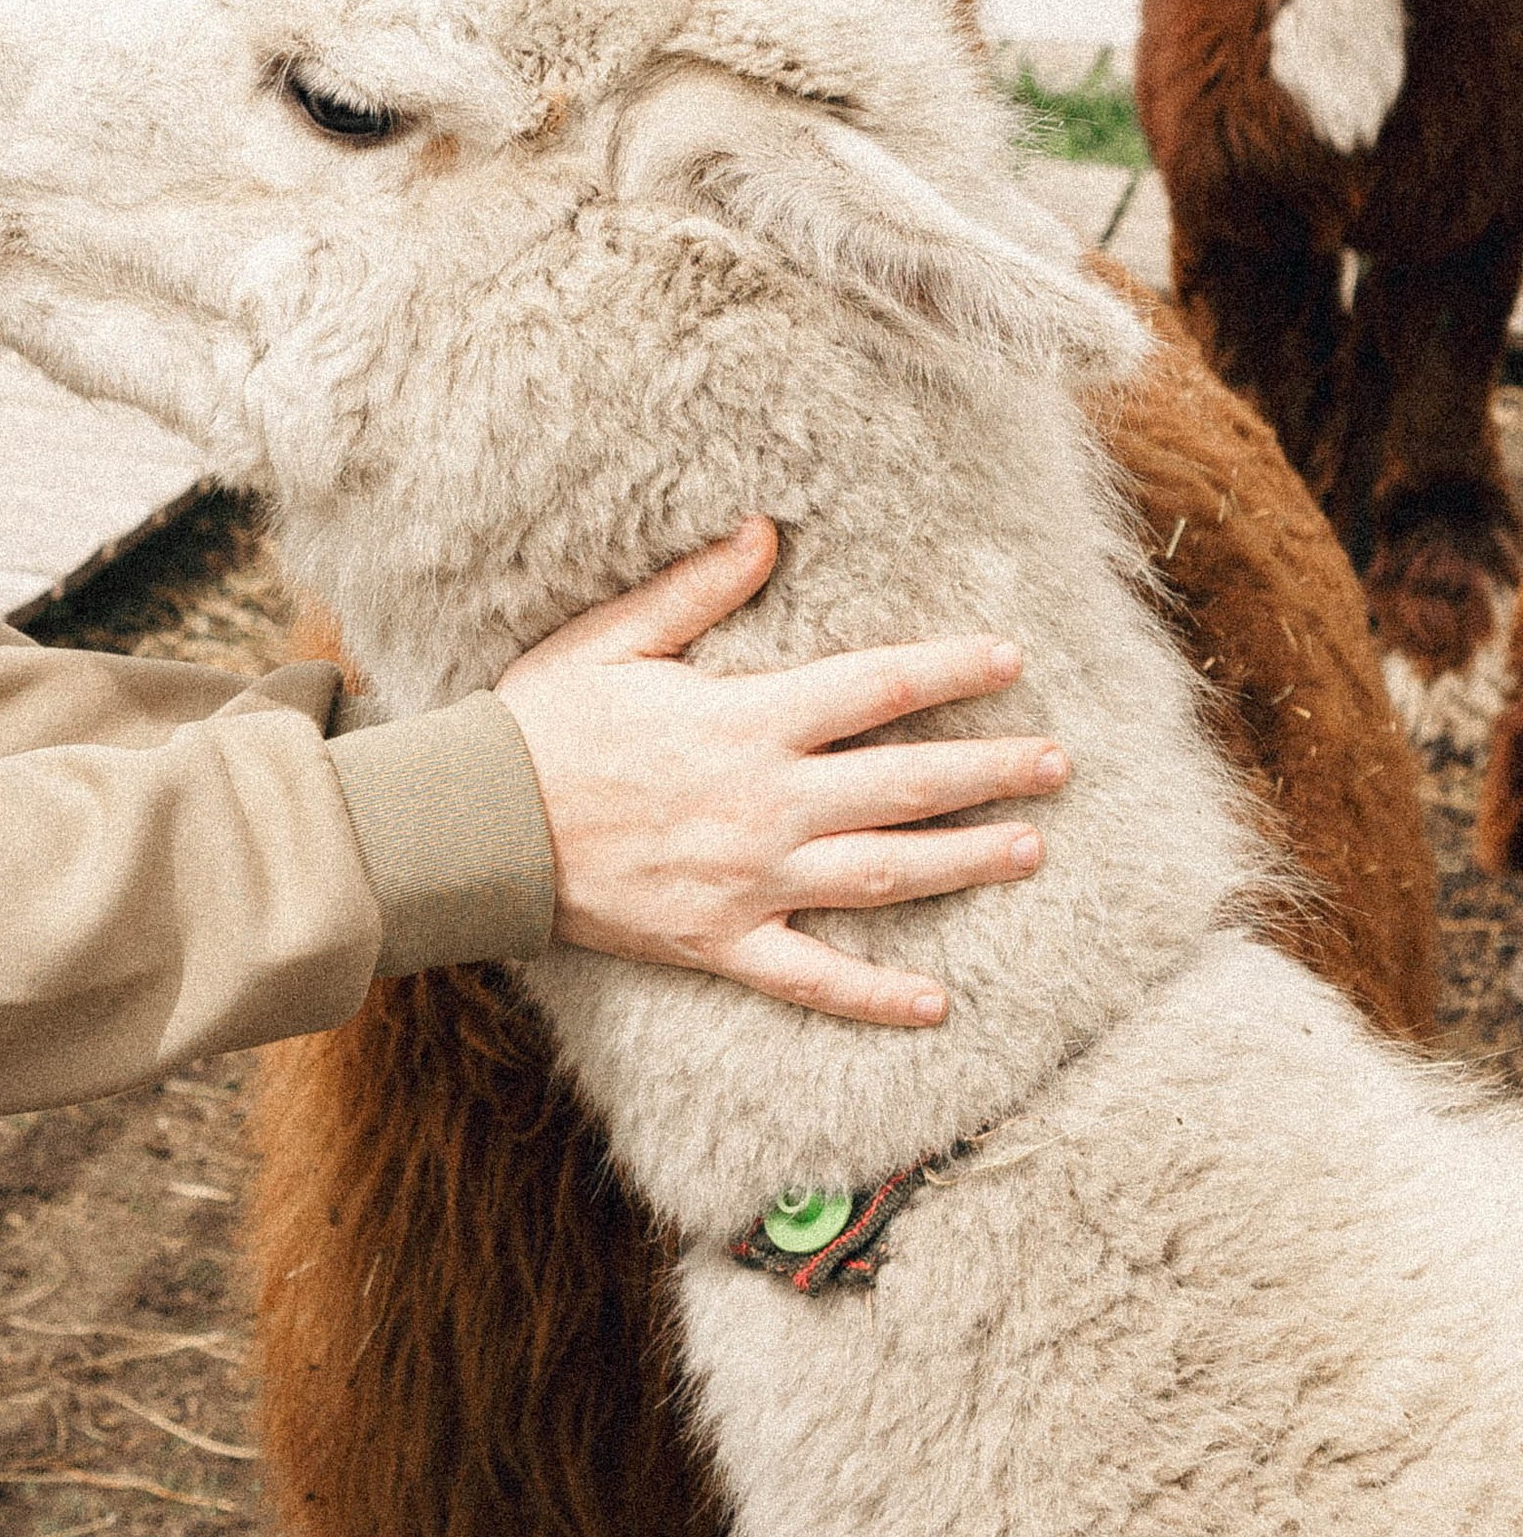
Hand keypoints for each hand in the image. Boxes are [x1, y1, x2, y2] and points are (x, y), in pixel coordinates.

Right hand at [493, 518, 1061, 1027]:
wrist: (477, 828)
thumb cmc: (540, 725)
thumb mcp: (613, 639)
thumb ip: (697, 591)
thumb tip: (764, 532)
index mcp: (746, 721)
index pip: (878, 688)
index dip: (952, 672)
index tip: (1012, 661)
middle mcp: (766, 803)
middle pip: (906, 784)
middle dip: (992, 770)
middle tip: (1058, 763)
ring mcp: (751, 881)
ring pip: (886, 876)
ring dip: (965, 861)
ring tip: (1031, 849)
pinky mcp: (722, 941)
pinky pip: (814, 979)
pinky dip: (876, 997)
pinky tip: (935, 1004)